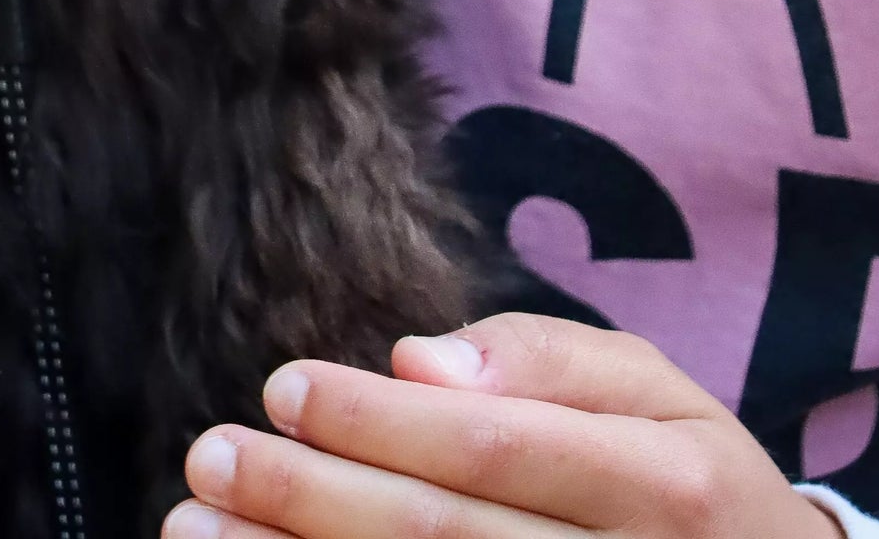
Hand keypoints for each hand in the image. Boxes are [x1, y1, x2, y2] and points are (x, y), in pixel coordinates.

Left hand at [165, 312, 843, 538]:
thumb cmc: (683, 476)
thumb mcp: (650, 388)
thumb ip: (545, 358)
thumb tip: (416, 357)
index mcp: (662, 484)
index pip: (493, 447)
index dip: (379, 421)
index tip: (281, 386)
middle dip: (310, 499)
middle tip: (209, 459)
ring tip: (195, 533)